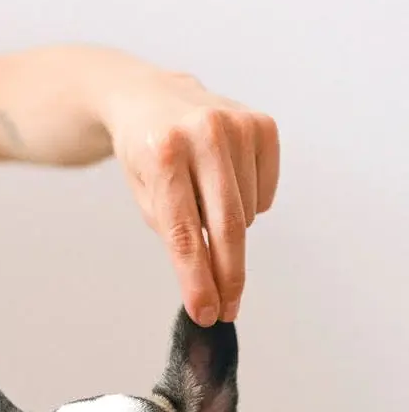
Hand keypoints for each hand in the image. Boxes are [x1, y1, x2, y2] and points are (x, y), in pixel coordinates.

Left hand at [108, 71, 279, 324]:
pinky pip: (265, 193)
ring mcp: (236, 124)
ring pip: (247, 214)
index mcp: (162, 153)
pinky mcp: (262, 124)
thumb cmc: (145, 153)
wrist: (148, 97)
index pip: (184, 233)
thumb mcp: (144, 194)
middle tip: (228, 308)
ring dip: (228, 228)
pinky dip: (249, 203)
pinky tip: (225, 182)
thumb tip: (210, 283)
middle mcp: (202, 133)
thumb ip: (176, 234)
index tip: (207, 313)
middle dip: (228, 276)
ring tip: (203, 200)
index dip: (197, 280)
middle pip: (226, 226)